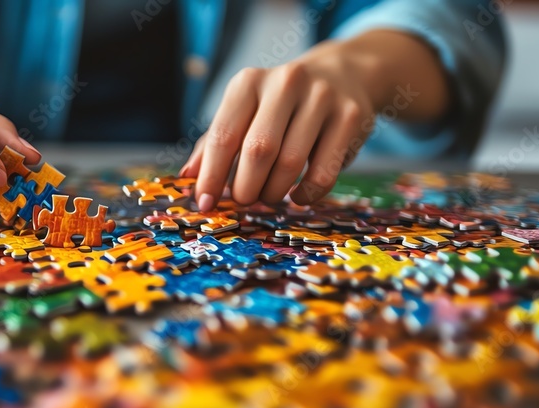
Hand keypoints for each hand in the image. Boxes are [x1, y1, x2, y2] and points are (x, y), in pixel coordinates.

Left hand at [180, 41, 376, 208]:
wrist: (341, 74)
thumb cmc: (278, 104)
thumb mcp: (244, 111)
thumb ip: (214, 142)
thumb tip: (188, 177)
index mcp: (249, 82)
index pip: (223, 136)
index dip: (211, 175)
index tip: (205, 203)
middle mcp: (285, 83)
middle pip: (258, 151)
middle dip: (245, 187)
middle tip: (243, 200)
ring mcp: (321, 97)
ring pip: (290, 164)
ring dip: (273, 193)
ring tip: (268, 196)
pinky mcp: (350, 117)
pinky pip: (324, 172)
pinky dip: (307, 194)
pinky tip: (298, 195)